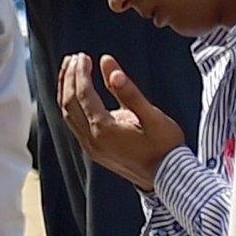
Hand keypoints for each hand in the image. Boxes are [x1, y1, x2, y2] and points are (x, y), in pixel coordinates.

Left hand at [57, 54, 185, 191]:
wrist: (169, 179)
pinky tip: (76, 93)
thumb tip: (111, 69)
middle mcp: (91, 140)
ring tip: (70, 70)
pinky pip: (73, 123)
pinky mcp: (94, 151)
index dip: (81, 73)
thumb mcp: (152, 116)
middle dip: (69, 77)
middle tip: (74, 58)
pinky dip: (71, 104)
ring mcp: (91, 147)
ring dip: (66, 90)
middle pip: (69, 103)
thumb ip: (130, 92)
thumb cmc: (165, 147)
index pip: (83, 94)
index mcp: (104, 130)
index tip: (83, 56)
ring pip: (68, 114)